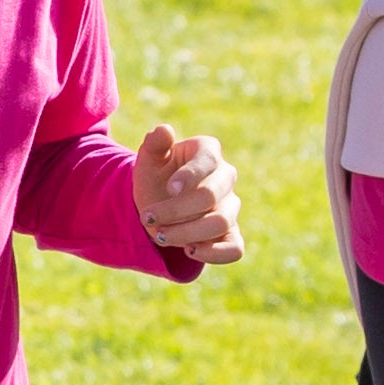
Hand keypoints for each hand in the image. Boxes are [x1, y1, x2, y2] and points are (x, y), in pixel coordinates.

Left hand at [133, 122, 241, 262]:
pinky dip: (215, 253)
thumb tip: (164, 131)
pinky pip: (235, 248)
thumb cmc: (155, 177)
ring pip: (220, 223)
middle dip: (176, 210)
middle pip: (211, 196)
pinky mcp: (231, 233)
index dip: (190, 176)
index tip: (169, 189)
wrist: (157, 204)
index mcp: (209, 152)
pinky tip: (189, 251)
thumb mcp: (148, 160)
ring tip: (159, 235)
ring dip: (186, 233)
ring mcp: (231, 207)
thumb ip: (154, 144)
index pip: (208, 161)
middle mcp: (226, 178)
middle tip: (148, 218)